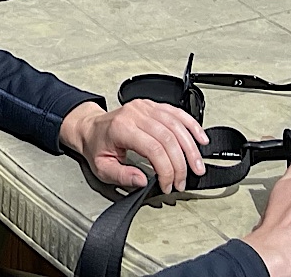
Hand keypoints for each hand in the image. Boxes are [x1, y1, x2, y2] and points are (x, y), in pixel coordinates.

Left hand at [59, 100, 207, 192]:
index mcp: (122, 128)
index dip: (166, 170)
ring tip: (197, 166)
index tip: (167, 185)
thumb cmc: (96, 146)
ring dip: (191, 147)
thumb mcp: (102, 167)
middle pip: (169, 138)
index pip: (154, 149)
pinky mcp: (152, 105)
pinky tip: (200, 138)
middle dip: (180, 164)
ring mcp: (145, 107)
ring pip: (176, 124)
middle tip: (182, 181)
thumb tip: (142, 181)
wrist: (90, 127)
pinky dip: (191, 125)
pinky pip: (176, 112)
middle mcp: (135, 113)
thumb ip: (122, 176)